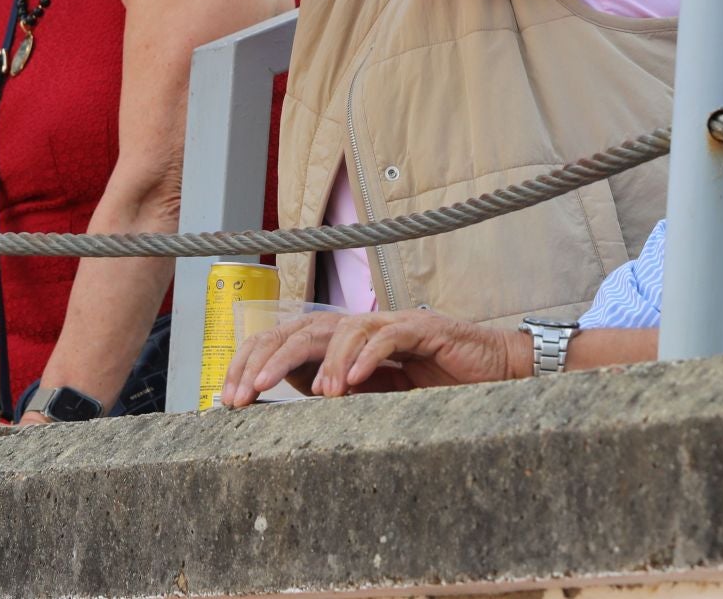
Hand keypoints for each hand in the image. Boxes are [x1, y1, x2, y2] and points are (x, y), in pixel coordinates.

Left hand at [220, 309, 516, 407]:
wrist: (493, 371)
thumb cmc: (434, 383)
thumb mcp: (377, 394)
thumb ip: (338, 386)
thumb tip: (291, 390)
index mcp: (343, 342)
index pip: (286, 342)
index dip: (254, 363)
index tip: (229, 398)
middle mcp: (362, 326)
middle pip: (303, 330)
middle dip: (269, 360)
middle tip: (247, 393)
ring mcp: (391, 324)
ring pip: (343, 330)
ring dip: (323, 363)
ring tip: (315, 396)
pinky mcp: (424, 328)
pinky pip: (388, 337)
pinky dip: (367, 357)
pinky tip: (352, 384)